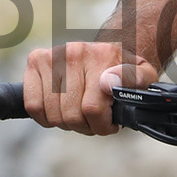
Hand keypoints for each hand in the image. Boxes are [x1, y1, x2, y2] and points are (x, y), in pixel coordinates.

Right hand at [23, 41, 157, 133]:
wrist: (108, 50)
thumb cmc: (124, 70)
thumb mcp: (144, 75)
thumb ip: (138, 79)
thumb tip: (108, 83)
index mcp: (102, 56)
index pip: (92, 108)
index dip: (101, 125)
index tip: (110, 125)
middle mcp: (74, 52)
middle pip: (71, 115)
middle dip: (86, 126)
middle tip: (94, 121)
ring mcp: (52, 55)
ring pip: (52, 113)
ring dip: (67, 124)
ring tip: (80, 115)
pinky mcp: (36, 61)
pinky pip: (32, 104)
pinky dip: (45, 117)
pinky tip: (59, 113)